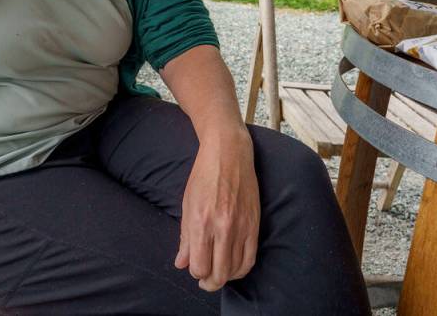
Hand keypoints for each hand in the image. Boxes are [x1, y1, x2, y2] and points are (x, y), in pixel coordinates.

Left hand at [175, 128, 259, 291]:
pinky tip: (233, 267)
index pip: (199, 266)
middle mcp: (222, 229)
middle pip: (218, 274)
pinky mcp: (254, 225)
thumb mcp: (187, 206)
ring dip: (225, 276)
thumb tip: (181, 264)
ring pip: (235, 269)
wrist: (229, 155)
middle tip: (205, 280)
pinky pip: (251, 258)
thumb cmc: (203, 177)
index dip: (195, 271)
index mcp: (201, 223)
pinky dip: (241, 269)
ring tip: (218, 272)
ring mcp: (241, 228)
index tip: (194, 266)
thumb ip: (185, 238)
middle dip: (209, 282)